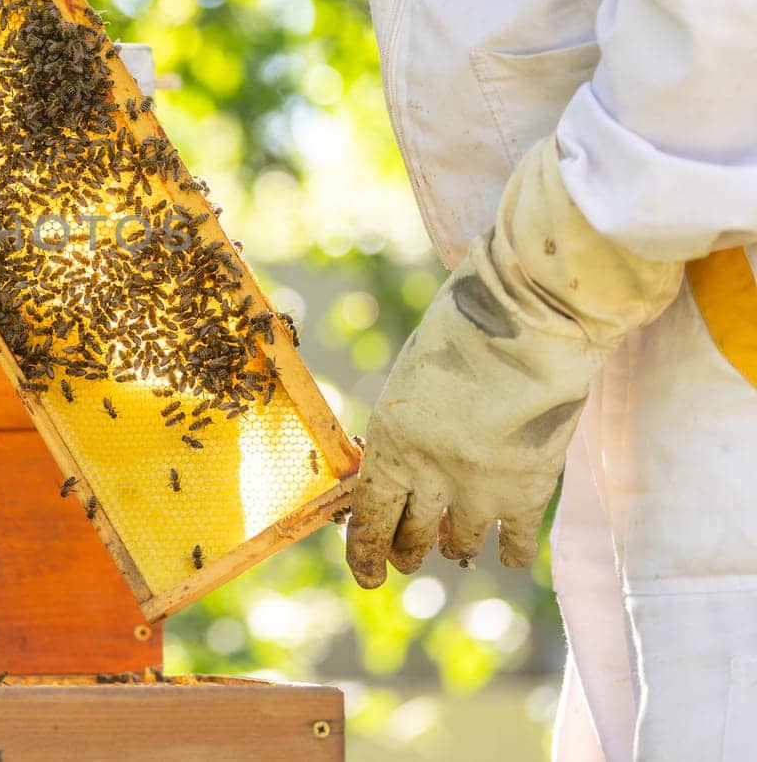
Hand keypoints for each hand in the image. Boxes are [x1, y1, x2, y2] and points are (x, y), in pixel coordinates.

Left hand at [345, 136, 681, 586]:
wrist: (528, 321)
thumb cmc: (465, 325)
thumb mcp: (413, 374)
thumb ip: (406, 421)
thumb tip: (400, 455)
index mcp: (390, 439)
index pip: (368, 511)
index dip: (362, 548)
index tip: (364, 570)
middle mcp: (428, 472)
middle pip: (408, 533)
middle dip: (404, 551)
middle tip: (404, 560)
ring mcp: (479, 487)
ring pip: (458, 542)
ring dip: (454, 548)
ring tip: (454, 550)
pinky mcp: (528, 490)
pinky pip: (515, 540)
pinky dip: (511, 551)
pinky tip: (509, 554)